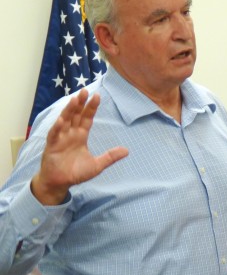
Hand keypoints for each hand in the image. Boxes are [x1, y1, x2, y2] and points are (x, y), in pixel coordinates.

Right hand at [31, 89, 128, 205]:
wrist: (59, 183)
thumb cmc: (76, 173)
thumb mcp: (97, 165)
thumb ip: (110, 157)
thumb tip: (127, 150)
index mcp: (81, 135)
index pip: (87, 118)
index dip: (91, 107)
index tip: (97, 96)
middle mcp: (70, 134)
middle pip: (76, 115)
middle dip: (80, 103)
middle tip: (85, 90)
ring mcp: (60, 138)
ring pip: (65, 120)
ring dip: (69, 110)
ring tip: (75, 99)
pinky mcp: (52, 146)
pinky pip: (54, 134)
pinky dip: (57, 127)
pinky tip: (62, 120)